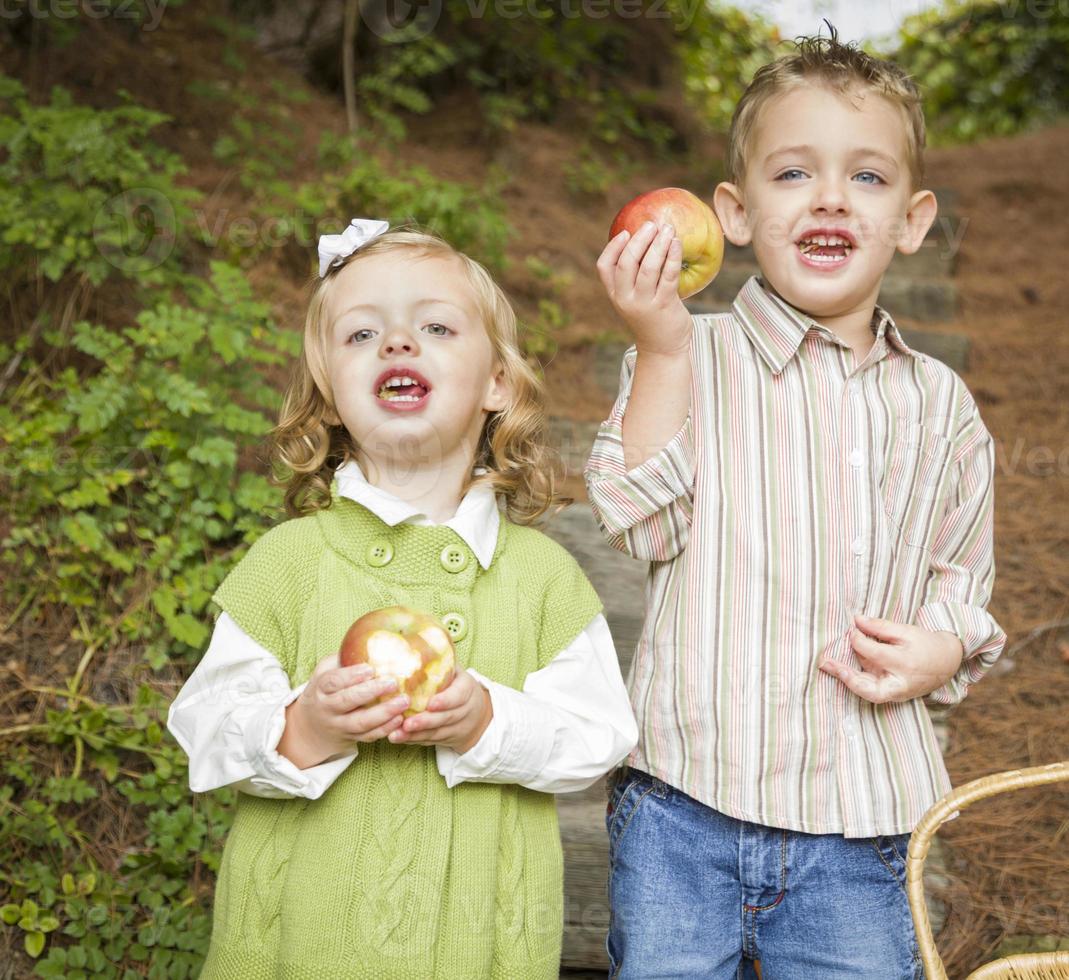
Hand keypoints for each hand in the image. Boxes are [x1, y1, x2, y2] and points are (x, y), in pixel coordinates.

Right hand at [277, 653, 409, 768]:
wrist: (312, 726)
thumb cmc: (327, 689)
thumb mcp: (326, 670)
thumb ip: (344, 657)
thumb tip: (372, 638)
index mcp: (321, 688)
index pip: (333, 682)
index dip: (351, 676)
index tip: (370, 669)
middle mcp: (328, 708)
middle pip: (347, 701)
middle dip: (370, 692)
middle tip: (393, 683)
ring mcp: (339, 726)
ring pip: (360, 722)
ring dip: (384, 713)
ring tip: (403, 702)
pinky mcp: (352, 738)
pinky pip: (369, 736)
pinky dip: (385, 729)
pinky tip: (400, 719)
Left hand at [387, 666, 492, 754]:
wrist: (478, 713)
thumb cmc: (458, 685)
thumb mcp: (456, 671)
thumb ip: (440, 660)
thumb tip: (412, 639)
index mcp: (467, 689)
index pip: (458, 696)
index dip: (445, 701)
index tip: (430, 703)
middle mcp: (465, 710)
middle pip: (446, 718)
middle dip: (425, 721)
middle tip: (407, 723)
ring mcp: (457, 727)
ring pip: (437, 733)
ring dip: (416, 735)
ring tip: (396, 734)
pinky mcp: (447, 739)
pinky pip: (431, 741)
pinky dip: (415, 740)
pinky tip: (399, 738)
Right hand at [596, 221, 691, 356]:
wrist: (663, 349)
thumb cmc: (650, 318)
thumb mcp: (634, 299)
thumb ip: (633, 278)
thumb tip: (646, 240)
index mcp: (615, 295)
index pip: (604, 267)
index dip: (613, 247)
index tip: (626, 232)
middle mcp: (626, 299)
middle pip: (626, 263)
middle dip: (639, 240)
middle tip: (652, 224)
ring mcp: (644, 303)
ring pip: (648, 267)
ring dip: (658, 244)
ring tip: (668, 229)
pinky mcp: (664, 305)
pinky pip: (668, 275)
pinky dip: (673, 256)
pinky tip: (677, 244)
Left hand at [819, 613, 963, 703]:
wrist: (946, 663)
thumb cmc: (924, 644)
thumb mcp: (906, 631)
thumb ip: (880, 627)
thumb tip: (855, 620)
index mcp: (904, 663)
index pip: (873, 652)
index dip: (857, 639)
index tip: (851, 629)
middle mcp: (899, 683)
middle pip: (869, 687)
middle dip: (846, 676)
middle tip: (825, 663)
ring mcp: (896, 693)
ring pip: (868, 693)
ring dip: (847, 680)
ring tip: (827, 666)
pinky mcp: (892, 696)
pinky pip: (871, 691)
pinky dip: (856, 681)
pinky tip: (841, 669)